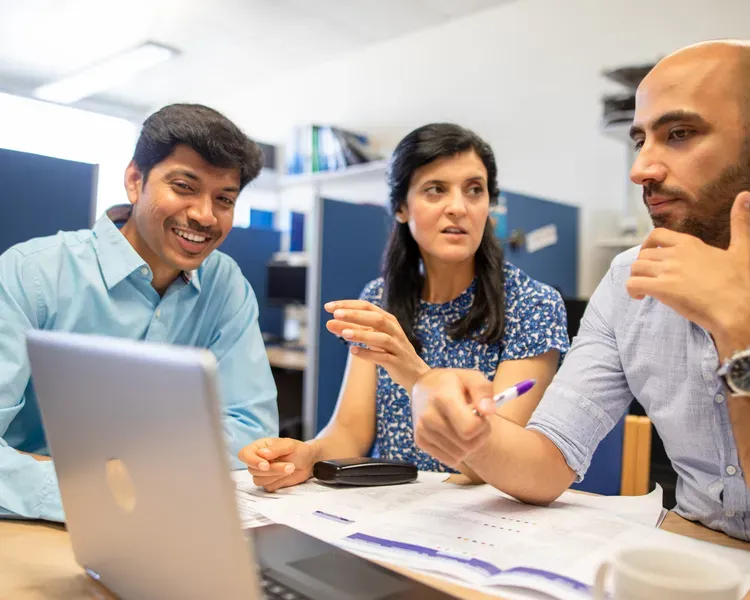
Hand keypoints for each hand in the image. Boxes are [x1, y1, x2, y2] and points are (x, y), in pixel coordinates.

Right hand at [238, 438, 317, 491]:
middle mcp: (257, 460)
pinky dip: (278, 482)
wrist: (309, 462)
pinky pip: (267, 487)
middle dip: (272, 469)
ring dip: (276, 476)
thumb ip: (276, 448)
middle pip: (252, 470)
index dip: (252, 461)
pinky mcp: (269, 483)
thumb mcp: (289, 445)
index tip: (265, 465)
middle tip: (290, 465)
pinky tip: (287, 475)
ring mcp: (262, 473)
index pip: (244, 454)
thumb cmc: (298, 450)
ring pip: (258, 480)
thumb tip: (261, 453)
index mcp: (259, 447)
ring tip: (290, 467)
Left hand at [325, 300, 429, 390]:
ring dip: (363, 334)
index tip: (328, 307)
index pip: (367, 307)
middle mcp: (394, 330)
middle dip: (356, 315)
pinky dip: (368, 354)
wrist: (413, 372)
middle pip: (376, 318)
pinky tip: (353, 352)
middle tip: (336, 314)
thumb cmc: (389, 350)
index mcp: (387, 319)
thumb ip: (352, 330)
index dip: (348, 305)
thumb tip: (329, 323)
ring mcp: (397, 346)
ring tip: (344, 333)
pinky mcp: (397, 362)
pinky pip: (383, 357)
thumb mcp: (371, 337)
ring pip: (381, 337)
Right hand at [411, 369, 495, 468]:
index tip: (481, 416)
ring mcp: (422, 430)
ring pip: (459, 455)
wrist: (424, 386)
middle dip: (478, 437)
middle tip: (476, 423)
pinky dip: (457, 451)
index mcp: (443, 398)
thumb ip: (483, 391)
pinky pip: (449, 460)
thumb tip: (488, 411)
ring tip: (464, 427)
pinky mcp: (420, 441)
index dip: (483, 426)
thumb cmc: (452, 383)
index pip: (470, 429)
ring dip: (468, 446)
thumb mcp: (471, 377)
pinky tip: (454, 435)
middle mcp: (429, 416)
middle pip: (467, 446)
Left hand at [627, 191, 749, 347]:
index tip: (649, 256)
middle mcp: (677, 254)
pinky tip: (640, 296)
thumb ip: (740, 223)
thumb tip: (745, 195)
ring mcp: (669, 270)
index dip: (648, 245)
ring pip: (636, 268)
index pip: (657, 235)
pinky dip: (632, 290)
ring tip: (644, 289)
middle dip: (643, 267)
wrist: (739, 308)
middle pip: (644, 254)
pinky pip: (633, 284)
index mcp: (691, 243)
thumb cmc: (741, 283)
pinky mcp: (663, 288)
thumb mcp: (742, 249)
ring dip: (636, 278)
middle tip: (648, 279)